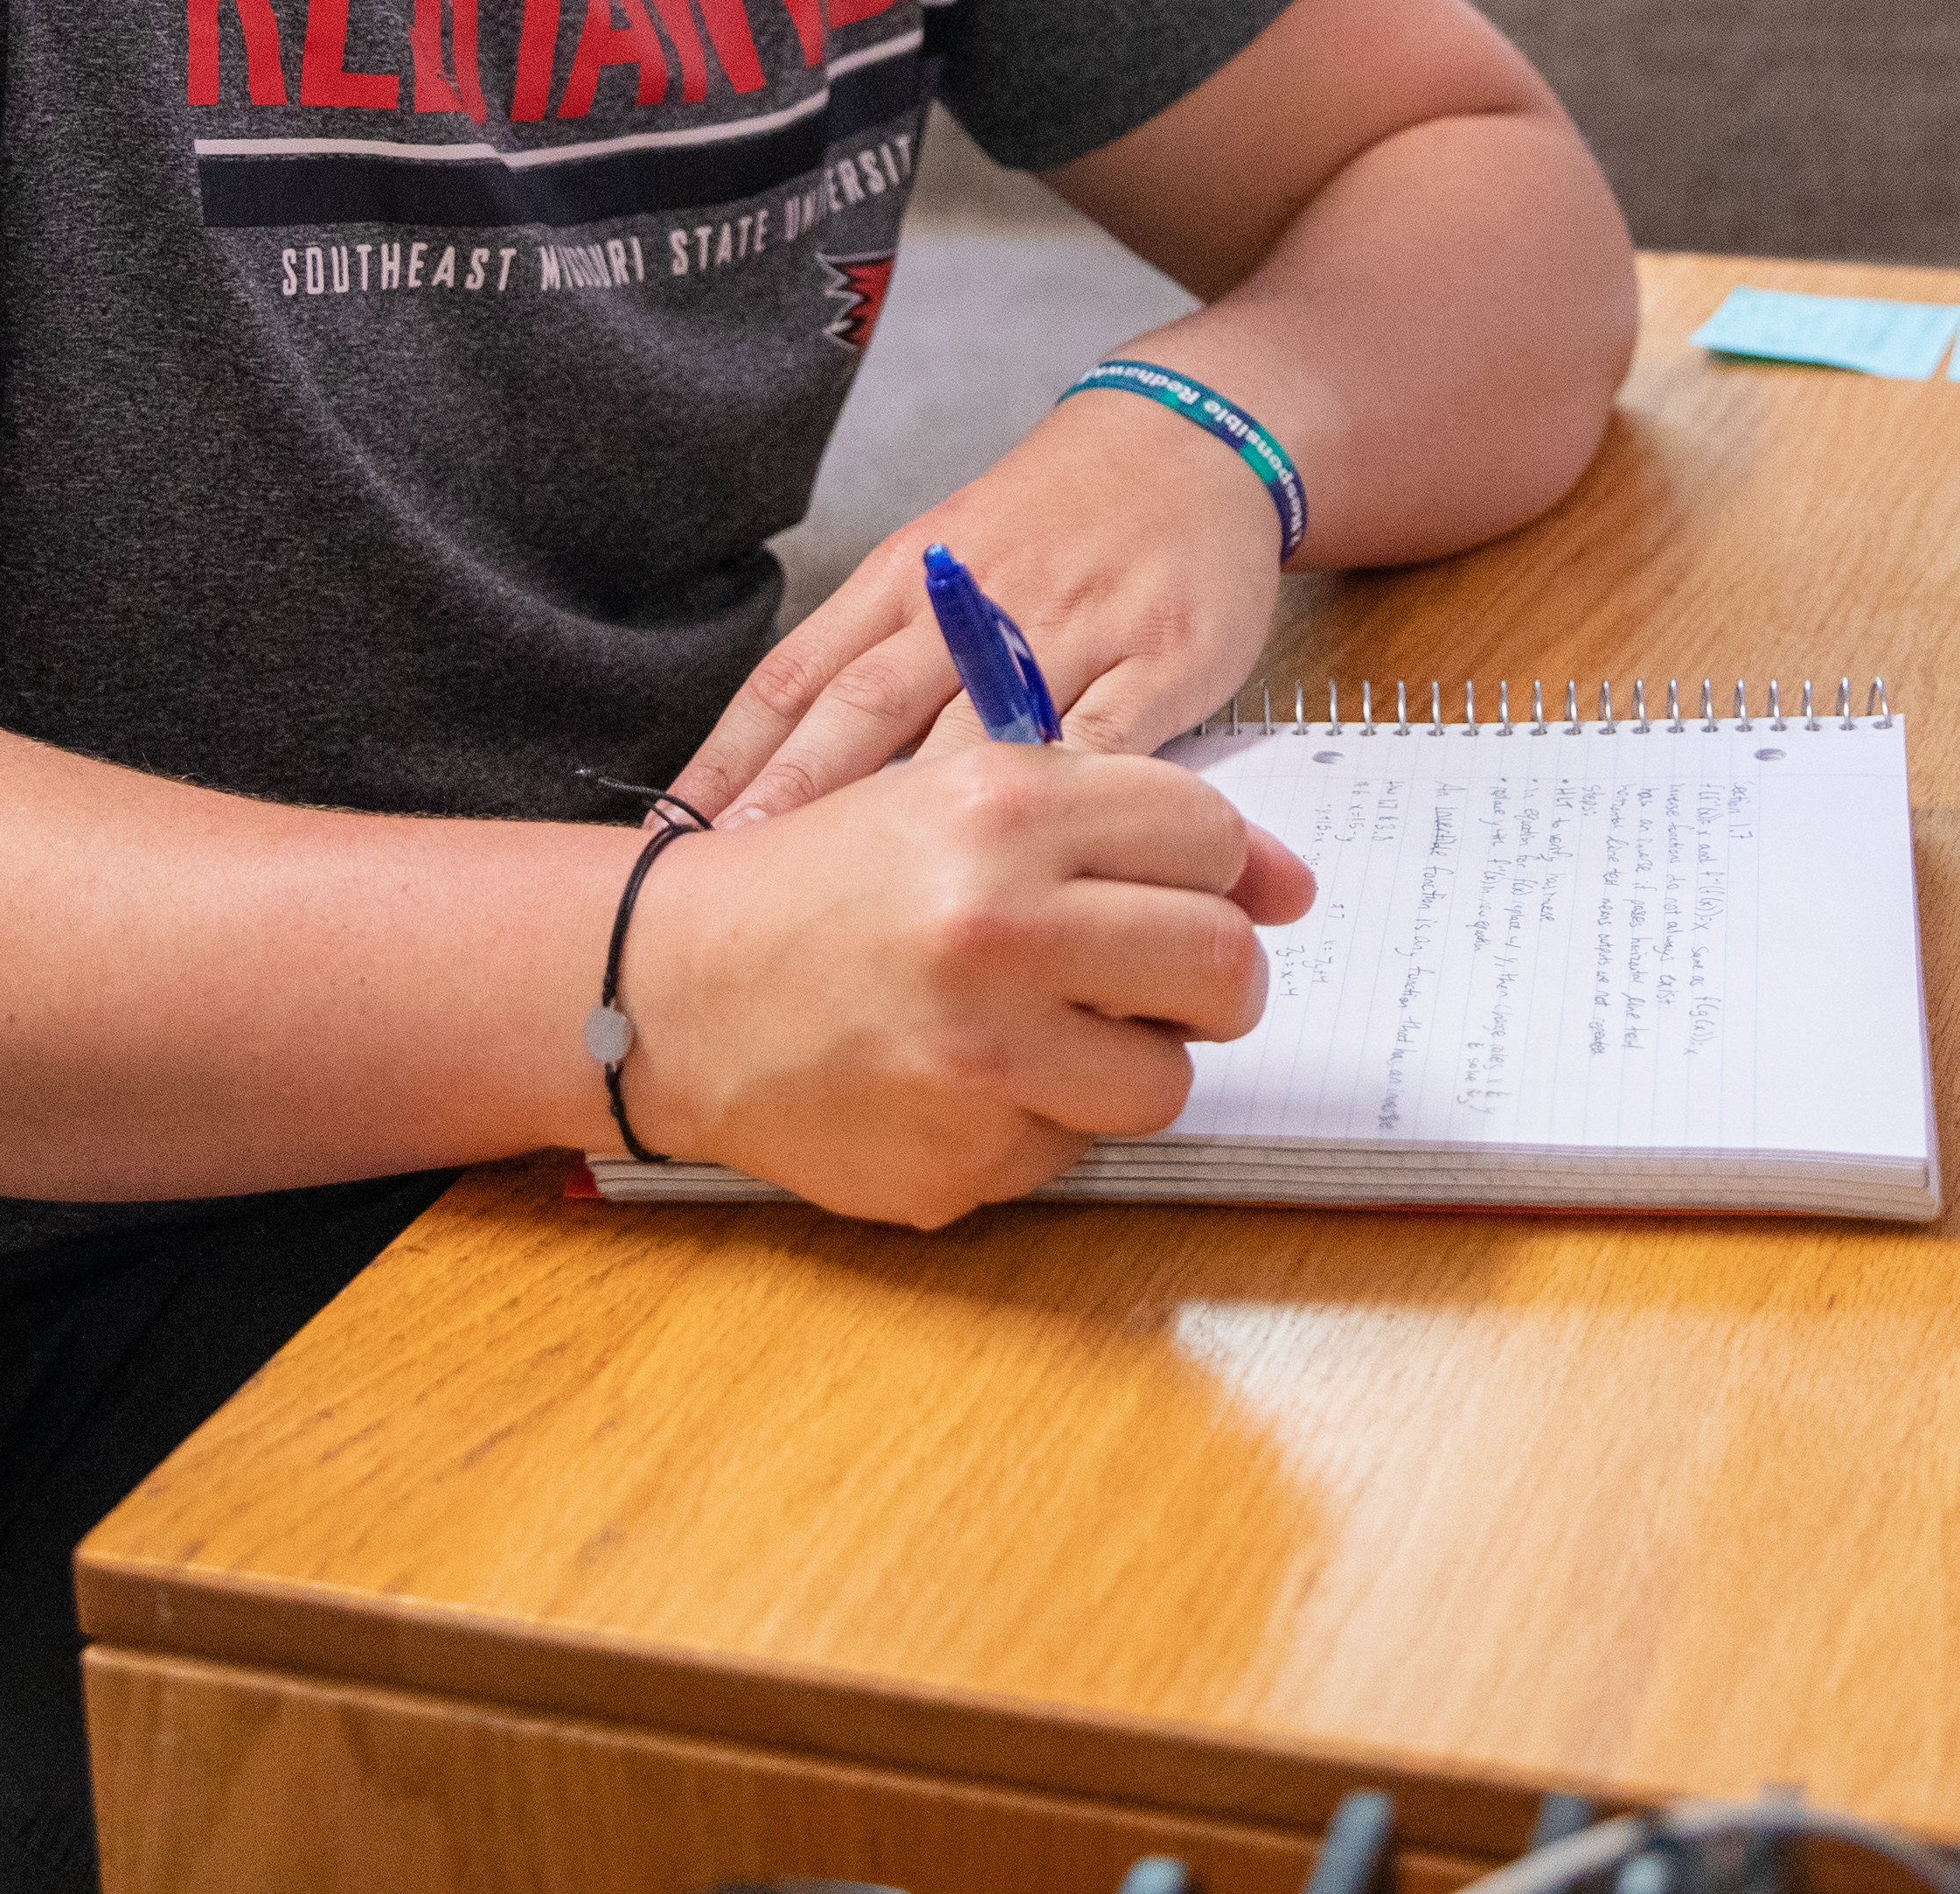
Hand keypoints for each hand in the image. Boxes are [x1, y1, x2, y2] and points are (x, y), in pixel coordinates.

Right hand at [619, 741, 1318, 1226]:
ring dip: (1129, 1061)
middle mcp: (1001, 929)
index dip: (1222, 874)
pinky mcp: (964, 1161)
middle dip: (1211, 979)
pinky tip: (964, 1079)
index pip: (1210, 841)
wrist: (676, 989)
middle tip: (1159, 980)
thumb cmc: (829, 884)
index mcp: (1006, 810)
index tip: (1200, 894)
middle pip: (1222, 967)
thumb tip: (1283, 885)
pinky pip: (1073, 1149)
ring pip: (1167, 1080)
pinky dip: (1040, 1118)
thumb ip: (1118, 824)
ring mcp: (983, 1059)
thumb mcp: (959, 799)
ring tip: (1043, 1029)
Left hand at [672, 380, 1290, 818]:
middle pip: (864, 708)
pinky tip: (1027, 865)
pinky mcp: (1160, 656)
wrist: (1189, 442)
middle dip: (793, 797)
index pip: (794, 674)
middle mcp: (972, 603)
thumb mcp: (945, 561)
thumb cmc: (1053, 521)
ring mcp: (1068, 629)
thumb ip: (877, 658)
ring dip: (914, 820)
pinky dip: (1061, 804)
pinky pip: (1104, 743)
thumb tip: (781, 782)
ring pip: (976, 733)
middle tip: (733, 875)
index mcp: (904, 578)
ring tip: (857, 904)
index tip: (673, 835)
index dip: (728, 758)